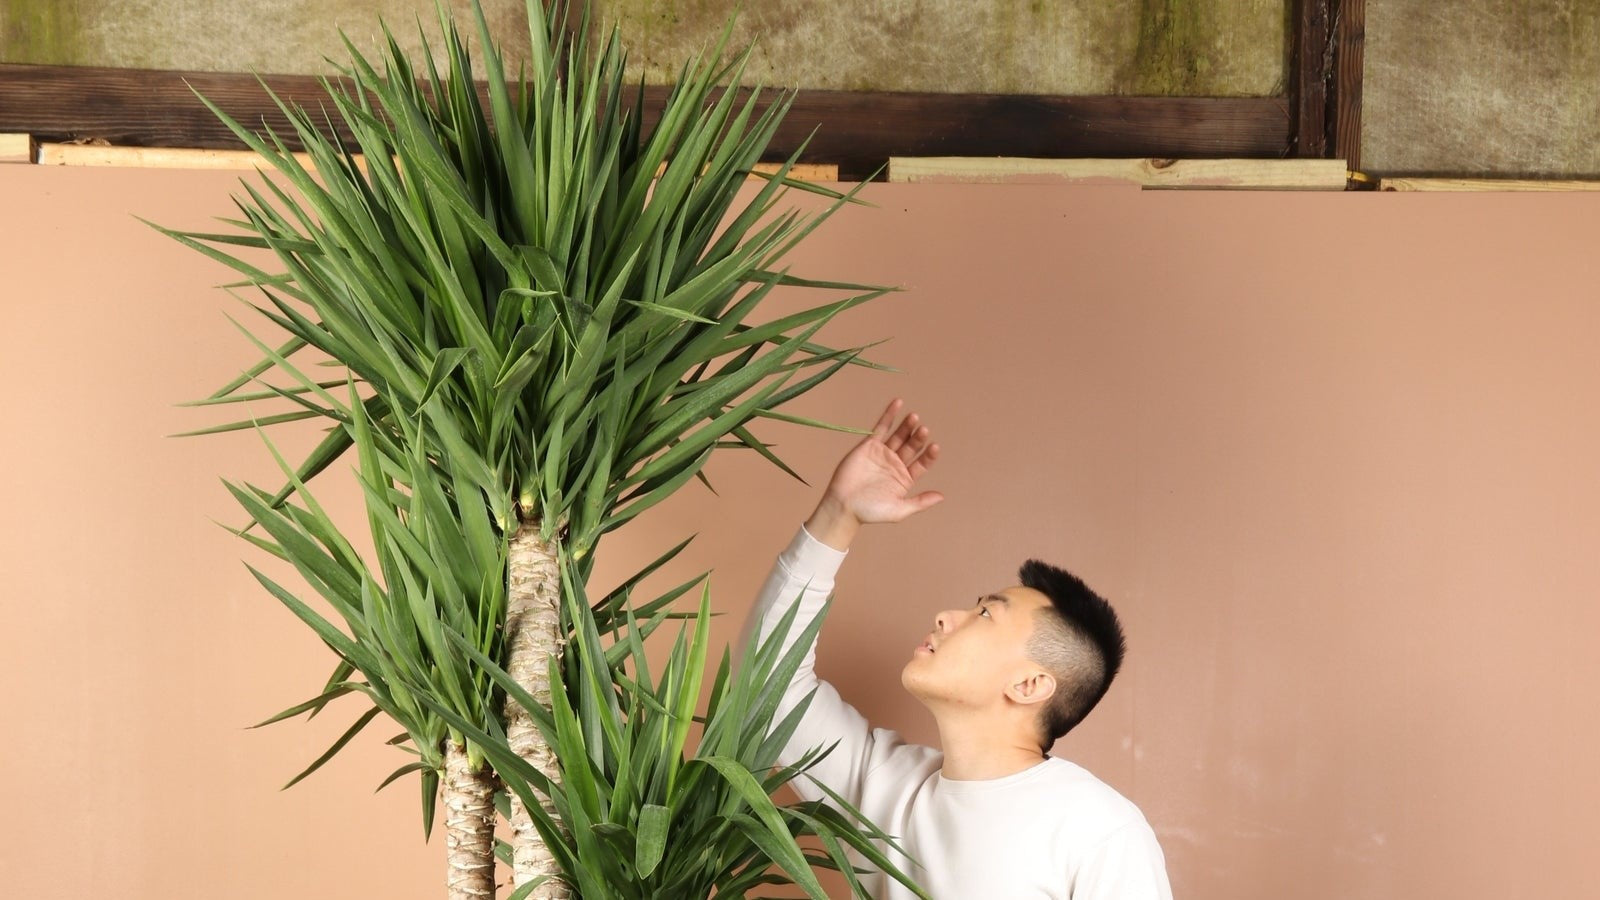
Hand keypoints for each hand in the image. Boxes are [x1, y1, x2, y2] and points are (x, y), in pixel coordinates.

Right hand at [805, 398, 944, 548]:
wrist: (843, 506)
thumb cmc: (870, 512)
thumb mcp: (899, 510)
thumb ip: (920, 502)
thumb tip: (941, 496)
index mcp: (905, 478)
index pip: (922, 463)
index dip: (929, 455)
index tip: (934, 447)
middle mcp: (896, 464)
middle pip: (911, 446)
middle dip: (918, 438)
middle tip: (923, 429)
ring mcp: (883, 453)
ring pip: (898, 436)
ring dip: (907, 426)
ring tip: (914, 417)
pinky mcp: (869, 446)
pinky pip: (881, 428)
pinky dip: (889, 415)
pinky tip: (898, 403)